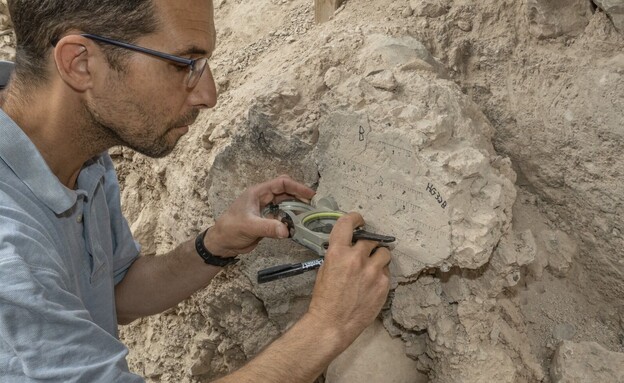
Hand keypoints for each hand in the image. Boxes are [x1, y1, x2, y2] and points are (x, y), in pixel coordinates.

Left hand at [204, 175, 315, 256]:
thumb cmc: (231, 229)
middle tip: (312, 205)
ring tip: (308, 215)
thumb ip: (268, 227)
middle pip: (285, 192)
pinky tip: (297, 226)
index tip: (310, 195)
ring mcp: (265, 210)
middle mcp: (262, 198)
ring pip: (285, 204)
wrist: (222, 243)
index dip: (297, 187)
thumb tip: (286, 231)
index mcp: (258, 193)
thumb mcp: (249, 226)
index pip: (281, 184)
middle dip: (299, 196)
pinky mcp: (266, 221)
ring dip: (295, 208)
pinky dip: (290, 219)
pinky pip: (282, 217)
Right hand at [306, 212, 390, 348]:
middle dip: (368, 244)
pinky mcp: (383, 284)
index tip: (359, 221)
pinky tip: (372, 283)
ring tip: (372, 267)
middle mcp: (357, 258)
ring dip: (378, 257)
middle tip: (364, 252)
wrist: (332, 324)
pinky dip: (381, 274)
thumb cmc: (324, 299)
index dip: (355, 218)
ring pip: (384, 253)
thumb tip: (349, 246)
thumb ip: (338, 254)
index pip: (348, 223)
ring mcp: (373, 271)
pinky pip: (386, 271)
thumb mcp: (324, 269)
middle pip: (371, 239)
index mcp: (338, 252)